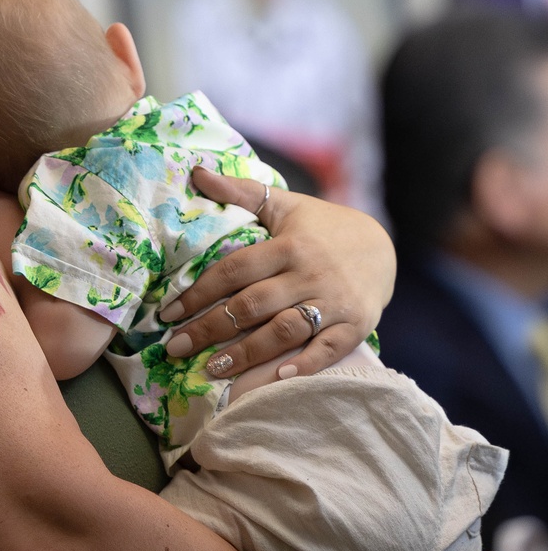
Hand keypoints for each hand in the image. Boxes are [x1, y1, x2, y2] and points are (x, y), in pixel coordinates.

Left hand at [159, 171, 395, 378]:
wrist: (381, 247)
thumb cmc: (320, 226)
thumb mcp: (283, 204)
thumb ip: (240, 192)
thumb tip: (196, 172)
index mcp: (288, 244)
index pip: (235, 269)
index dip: (199, 291)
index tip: (169, 313)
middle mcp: (309, 273)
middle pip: (253, 305)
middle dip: (211, 328)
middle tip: (176, 348)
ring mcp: (334, 302)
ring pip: (285, 331)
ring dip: (247, 354)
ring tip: (212, 369)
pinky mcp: (355, 326)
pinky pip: (328, 350)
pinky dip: (305, 365)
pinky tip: (276, 378)